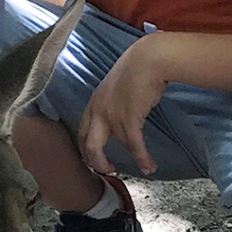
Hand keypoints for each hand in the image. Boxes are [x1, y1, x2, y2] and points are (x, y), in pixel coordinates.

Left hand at [78, 37, 164, 177]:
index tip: (93, 158)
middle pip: (88, 146)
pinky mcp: (128, 120)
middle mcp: (98, 111)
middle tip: (107, 171)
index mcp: (94, 102)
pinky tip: (149, 166)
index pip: (82, 131)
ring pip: (112, 149)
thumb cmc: (137, 69)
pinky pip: (134, 146)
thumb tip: (122, 113)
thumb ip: (113, 102)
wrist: (147, 60)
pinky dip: (143, 158)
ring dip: (130, 161)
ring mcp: (111, 117)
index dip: (86, 148)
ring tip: (143, 168)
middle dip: (96, 163)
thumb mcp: (117, 86)